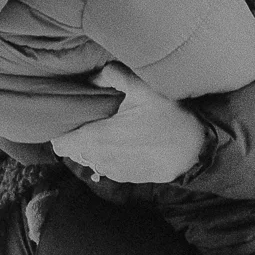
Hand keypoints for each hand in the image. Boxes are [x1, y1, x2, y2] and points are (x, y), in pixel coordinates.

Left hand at [52, 62, 209, 183]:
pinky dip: (112, 156)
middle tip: (95, 119)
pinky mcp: (126, 178)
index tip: (72, 118)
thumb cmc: (168, 117)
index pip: (60, 144)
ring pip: (91, 159)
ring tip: (114, 130)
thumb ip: (112, 75)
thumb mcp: (143, 87)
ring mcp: (113, 172)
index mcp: (97, 138)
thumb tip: (93, 76)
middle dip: (80, 136)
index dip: (62, 130)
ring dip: (96, 147)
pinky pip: (109, 166)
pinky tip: (128, 142)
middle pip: (75, 151)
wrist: (194, 149)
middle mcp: (100, 159)